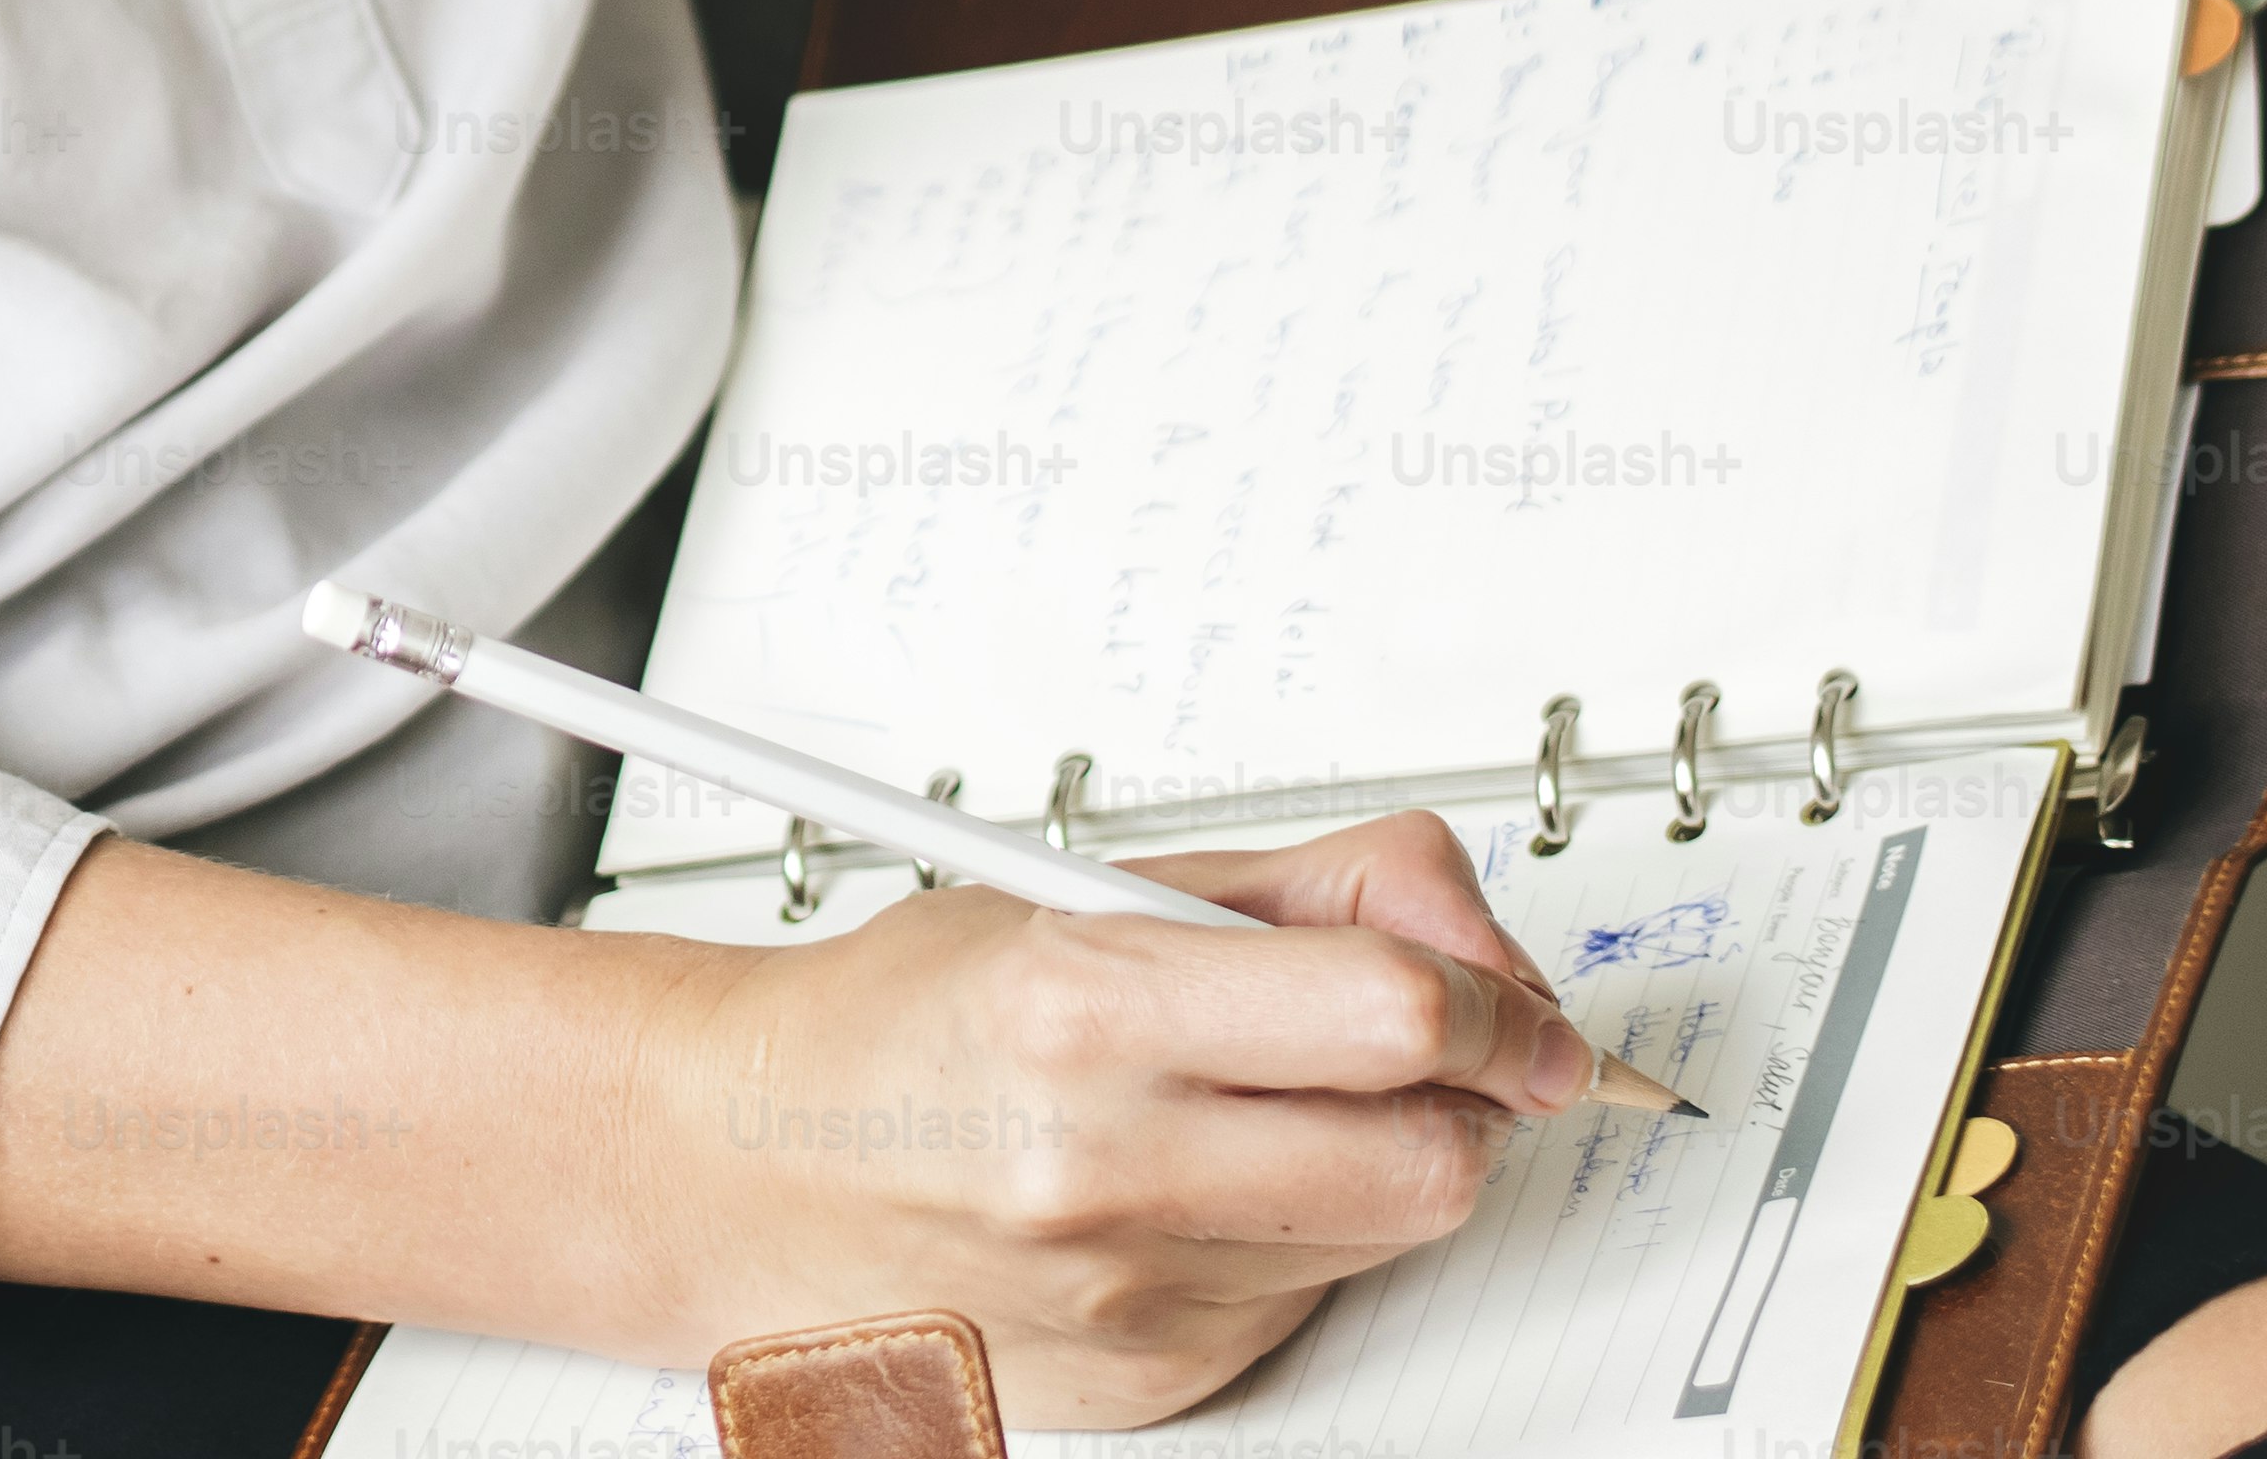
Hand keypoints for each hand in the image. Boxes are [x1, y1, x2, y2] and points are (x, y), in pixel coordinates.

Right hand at [644, 811, 1590, 1421]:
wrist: (748, 1167)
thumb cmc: (898, 1023)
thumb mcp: (1082, 889)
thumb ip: (1302, 888)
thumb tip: (1468, 929)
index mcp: (1086, 1009)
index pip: (1397, 1016)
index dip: (1495, 1006)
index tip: (1518, 1008)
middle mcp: (1108, 1167)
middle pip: (1431, 1160)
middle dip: (1464, 1098)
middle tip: (1428, 1052)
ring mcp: (1135, 1295)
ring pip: (1391, 1237)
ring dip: (1379, 1163)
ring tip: (1267, 1103)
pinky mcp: (1159, 1379)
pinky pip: (1313, 1302)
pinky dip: (1297, 1238)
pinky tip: (1202, 1185)